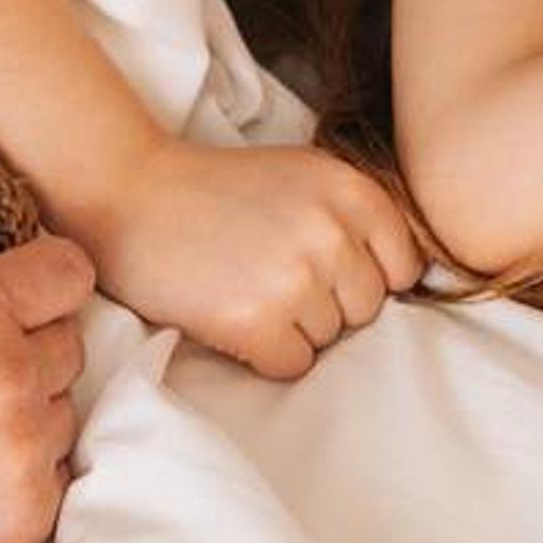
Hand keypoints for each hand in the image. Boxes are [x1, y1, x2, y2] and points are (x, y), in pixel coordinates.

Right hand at [0, 233, 91, 542]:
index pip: (67, 271)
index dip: (43, 279)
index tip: (20, 297)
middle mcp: (10, 379)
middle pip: (69, 343)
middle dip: (28, 348)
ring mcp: (24, 453)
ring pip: (61, 413)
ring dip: (25, 415)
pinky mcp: (27, 518)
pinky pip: (52, 478)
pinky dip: (19, 477)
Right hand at [83, 141, 420, 383]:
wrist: (129, 195)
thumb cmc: (216, 192)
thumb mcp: (302, 176)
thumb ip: (358, 217)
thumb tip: (413, 284)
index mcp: (350, 190)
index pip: (403, 268)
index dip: (361, 274)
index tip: (317, 262)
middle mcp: (330, 232)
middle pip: (367, 309)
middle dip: (326, 303)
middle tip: (267, 272)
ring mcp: (294, 278)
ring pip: (329, 339)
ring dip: (291, 327)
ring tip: (244, 286)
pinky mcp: (255, 322)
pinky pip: (293, 366)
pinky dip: (263, 352)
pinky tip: (231, 313)